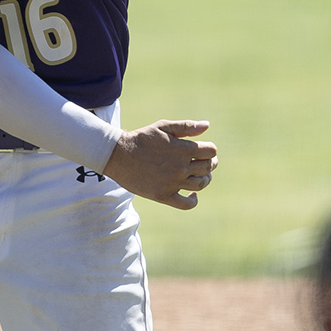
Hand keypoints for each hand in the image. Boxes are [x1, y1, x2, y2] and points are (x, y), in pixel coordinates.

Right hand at [102, 119, 218, 209]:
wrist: (119, 155)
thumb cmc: (142, 138)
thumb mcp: (163, 127)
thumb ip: (186, 126)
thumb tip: (207, 125)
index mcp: (183, 149)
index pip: (211, 151)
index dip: (210, 150)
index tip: (204, 150)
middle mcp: (181, 167)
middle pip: (208, 167)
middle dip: (209, 163)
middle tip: (202, 162)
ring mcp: (173, 183)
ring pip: (201, 184)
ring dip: (204, 179)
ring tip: (198, 175)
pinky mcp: (164, 195)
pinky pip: (187, 204)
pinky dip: (193, 200)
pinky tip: (192, 194)